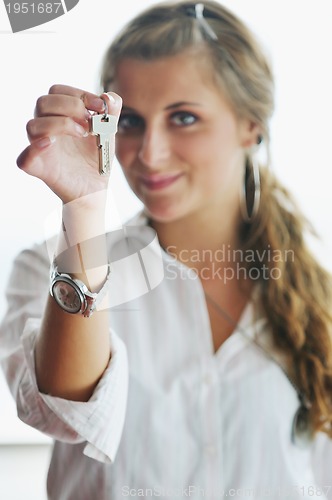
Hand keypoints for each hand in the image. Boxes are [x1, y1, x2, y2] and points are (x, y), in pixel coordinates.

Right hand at [17, 85, 121, 203]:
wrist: (95, 188)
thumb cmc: (97, 157)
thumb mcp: (109, 133)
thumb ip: (112, 113)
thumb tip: (109, 97)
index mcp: (59, 115)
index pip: (57, 91)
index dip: (79, 94)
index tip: (100, 107)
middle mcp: (46, 128)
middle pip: (43, 103)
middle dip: (70, 106)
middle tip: (90, 122)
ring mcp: (40, 148)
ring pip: (32, 125)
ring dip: (60, 124)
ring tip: (82, 133)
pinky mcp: (39, 168)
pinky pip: (24, 158)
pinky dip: (34, 149)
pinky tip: (51, 143)